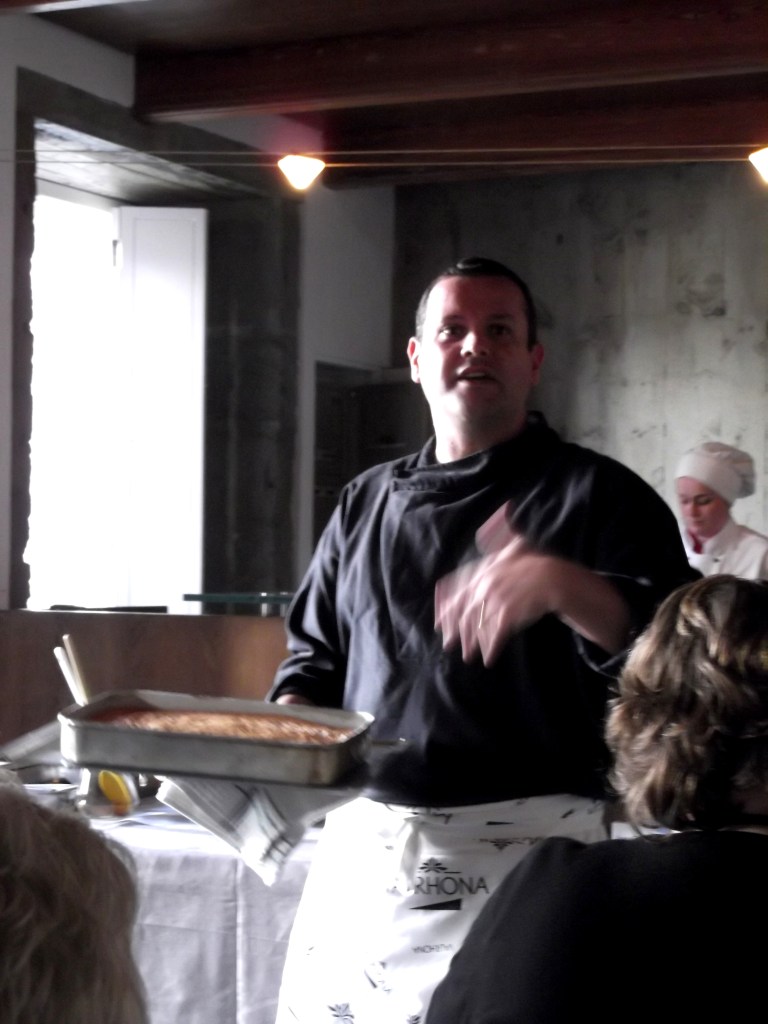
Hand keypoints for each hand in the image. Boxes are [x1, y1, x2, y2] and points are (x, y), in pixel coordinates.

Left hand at [435, 502, 559, 664]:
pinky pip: (495, 634)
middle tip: (448, 645)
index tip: (438, 623)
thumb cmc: (535, 564)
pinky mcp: (508, 613)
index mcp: (483, 570)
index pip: (456, 590)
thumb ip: (502, 535)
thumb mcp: (517, 546)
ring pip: (477, 625)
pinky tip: (489, 658)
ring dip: (472, 643)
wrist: (556, 579)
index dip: (445, 608)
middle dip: (454, 631)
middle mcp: (484, 583)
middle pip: (463, 611)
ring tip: (468, 656)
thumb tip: (503, 510)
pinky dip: (491, 648)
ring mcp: (495, 598)